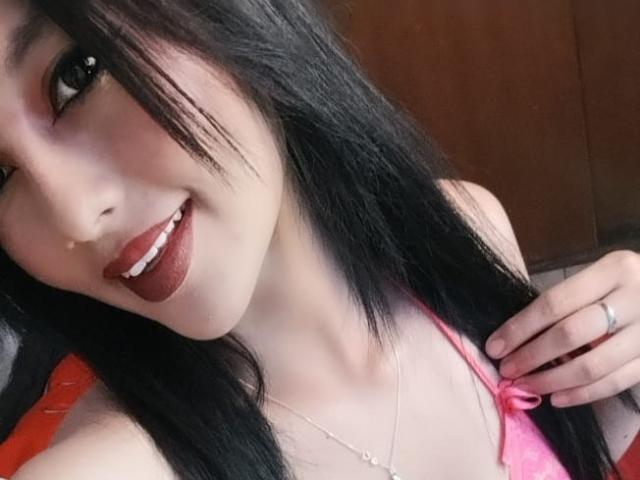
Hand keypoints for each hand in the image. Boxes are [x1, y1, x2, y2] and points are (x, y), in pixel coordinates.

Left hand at [485, 250, 639, 406]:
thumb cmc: (629, 283)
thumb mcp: (603, 276)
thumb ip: (570, 299)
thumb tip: (517, 334)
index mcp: (614, 270)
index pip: (554, 303)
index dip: (520, 328)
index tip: (494, 346)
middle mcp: (635, 299)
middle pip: (570, 334)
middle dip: (531, 356)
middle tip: (506, 370)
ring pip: (593, 365)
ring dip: (553, 380)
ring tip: (526, 386)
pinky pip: (616, 382)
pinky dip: (584, 394)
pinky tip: (558, 398)